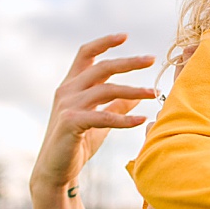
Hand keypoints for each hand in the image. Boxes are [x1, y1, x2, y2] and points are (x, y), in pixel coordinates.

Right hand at [30, 34, 155, 197]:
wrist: (55, 172)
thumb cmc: (76, 145)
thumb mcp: (99, 122)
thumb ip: (115, 107)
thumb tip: (136, 97)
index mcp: (71, 85)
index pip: (86, 54)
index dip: (104, 42)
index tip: (125, 36)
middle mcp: (67, 91)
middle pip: (102, 67)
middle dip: (129, 62)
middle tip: (152, 59)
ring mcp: (67, 105)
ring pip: (106, 90)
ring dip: (134, 91)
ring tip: (154, 93)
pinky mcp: (71, 122)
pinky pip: (103, 116)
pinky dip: (124, 119)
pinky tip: (141, 121)